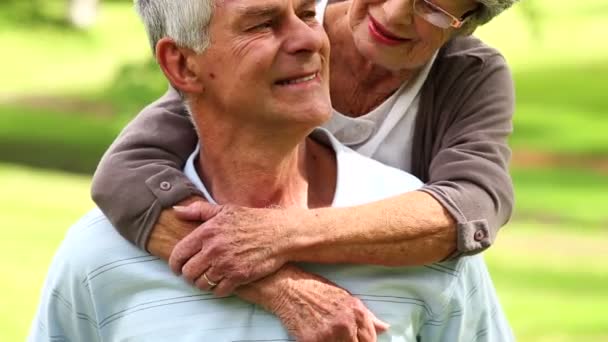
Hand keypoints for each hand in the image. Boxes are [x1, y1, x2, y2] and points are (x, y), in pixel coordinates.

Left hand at [169, 201, 294, 294]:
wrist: (280, 233)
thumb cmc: (252, 220)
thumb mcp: (225, 210)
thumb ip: (199, 211)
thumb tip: (176, 210)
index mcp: (207, 232)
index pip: (179, 254)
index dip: (175, 264)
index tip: (178, 268)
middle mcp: (213, 249)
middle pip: (188, 272)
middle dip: (189, 275)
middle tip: (195, 274)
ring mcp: (226, 264)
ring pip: (201, 284)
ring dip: (203, 283)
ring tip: (208, 279)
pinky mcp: (238, 276)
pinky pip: (218, 291)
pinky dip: (218, 290)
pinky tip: (222, 283)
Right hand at [260, 265, 389, 341]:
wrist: (288, 287)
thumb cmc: (317, 290)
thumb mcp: (346, 297)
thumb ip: (366, 316)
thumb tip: (385, 328)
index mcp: (357, 313)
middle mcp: (345, 325)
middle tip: (340, 338)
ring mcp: (328, 335)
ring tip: (328, 335)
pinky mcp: (311, 341)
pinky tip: (317, 338)